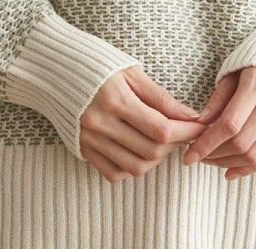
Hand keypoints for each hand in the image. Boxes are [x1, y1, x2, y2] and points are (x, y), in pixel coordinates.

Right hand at [80, 68, 208, 182]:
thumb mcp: (132, 73)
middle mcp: (101, 124)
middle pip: (151, 151)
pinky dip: (132, 168)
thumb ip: (161, 98)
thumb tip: (190, 117)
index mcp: (115, 100)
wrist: (56, 73)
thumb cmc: (99, 68)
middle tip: (180, 134)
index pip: (161, 129)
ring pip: (136, 167)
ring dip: (156, 160)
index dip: (186, 132)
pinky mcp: (84, 152)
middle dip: (173, 146)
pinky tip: (137, 153)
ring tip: (161, 143)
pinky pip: (115, 174)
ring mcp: (91, 141)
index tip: (199, 128)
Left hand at [185, 67, 255, 178]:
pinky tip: (230, 171)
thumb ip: (218, 99)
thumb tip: (199, 126)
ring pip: (254, 154)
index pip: (228, 124)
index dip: (206, 144)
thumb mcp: (235, 69)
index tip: (189, 156)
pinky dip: (248, 168)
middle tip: (199, 156)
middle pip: (241, 143)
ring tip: (212, 160)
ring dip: (228, 163)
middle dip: (215, 155)